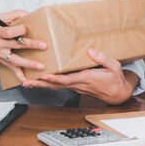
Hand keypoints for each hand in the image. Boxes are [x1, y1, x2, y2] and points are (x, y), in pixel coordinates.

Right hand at [0, 10, 46, 82]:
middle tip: (43, 46)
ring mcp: (0, 55)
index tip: (27, 28)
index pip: (9, 32)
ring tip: (41, 66)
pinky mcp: (3, 62)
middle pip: (15, 45)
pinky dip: (20, 77)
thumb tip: (30, 14)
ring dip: (29, 64)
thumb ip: (14, 14)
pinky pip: (12, 70)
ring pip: (16, 60)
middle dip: (30, 45)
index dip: (19, 30)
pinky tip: (28, 82)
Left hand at [22, 48, 138, 104]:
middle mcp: (78, 84)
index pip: (68, 80)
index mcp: (87, 78)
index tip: (44, 75)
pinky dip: (48, 84)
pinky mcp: (75, 87)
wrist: (118, 95)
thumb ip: (102, 58)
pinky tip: (39, 81)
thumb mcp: (114, 67)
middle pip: (56, 85)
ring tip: (26, 81)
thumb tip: (90, 50)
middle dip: (41, 83)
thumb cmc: (116, 80)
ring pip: (55, 87)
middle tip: (26, 81)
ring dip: (41, 85)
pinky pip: (59, 86)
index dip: (55, 78)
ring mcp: (76, 87)